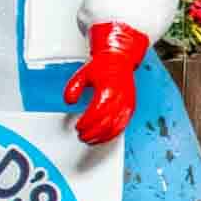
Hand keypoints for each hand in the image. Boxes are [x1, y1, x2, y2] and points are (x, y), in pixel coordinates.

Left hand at [62, 22, 148, 144]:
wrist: (120, 60)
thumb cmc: (103, 66)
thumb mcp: (82, 74)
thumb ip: (73, 88)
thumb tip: (69, 101)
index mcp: (109, 89)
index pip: (97, 112)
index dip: (87, 123)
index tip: (78, 126)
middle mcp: (120, 98)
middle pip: (106, 123)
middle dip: (93, 133)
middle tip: (82, 136)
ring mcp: (127, 104)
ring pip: (116, 127)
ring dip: (103, 136)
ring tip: (92, 140)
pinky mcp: (131, 108)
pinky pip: (123, 125)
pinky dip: (113, 133)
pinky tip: (105, 136)